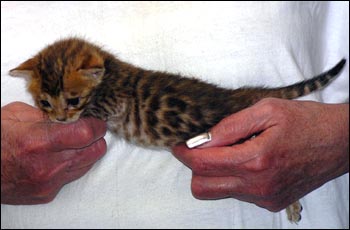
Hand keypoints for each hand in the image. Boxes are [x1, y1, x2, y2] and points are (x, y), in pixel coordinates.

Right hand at [1, 102, 106, 204]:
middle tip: (88, 130)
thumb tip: (72, 115)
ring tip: (71, 143)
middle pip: (95, 151)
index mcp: (40, 142)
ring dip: (85, 152)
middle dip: (96, 138)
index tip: (97, 121)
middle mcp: (48, 166)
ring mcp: (49, 183)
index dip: (97, 125)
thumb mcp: (16, 115)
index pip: (87, 134)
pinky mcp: (47, 194)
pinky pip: (72, 177)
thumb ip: (48, 114)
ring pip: (87, 165)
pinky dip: (72, 165)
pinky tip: (58, 158)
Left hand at [172, 98, 348, 211]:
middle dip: (195, 168)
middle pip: (203, 187)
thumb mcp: (267, 110)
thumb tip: (202, 139)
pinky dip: (233, 179)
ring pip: (219, 192)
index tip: (179, 145)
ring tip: (231, 151)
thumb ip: (230, 126)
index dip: (184, 153)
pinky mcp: (271, 203)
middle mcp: (259, 186)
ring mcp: (265, 198)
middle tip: (202, 149)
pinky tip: (247, 161)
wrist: (340, 142)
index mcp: (256, 160)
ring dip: (215, 173)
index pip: (202, 164)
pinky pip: (238, 194)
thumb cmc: (307, 122)